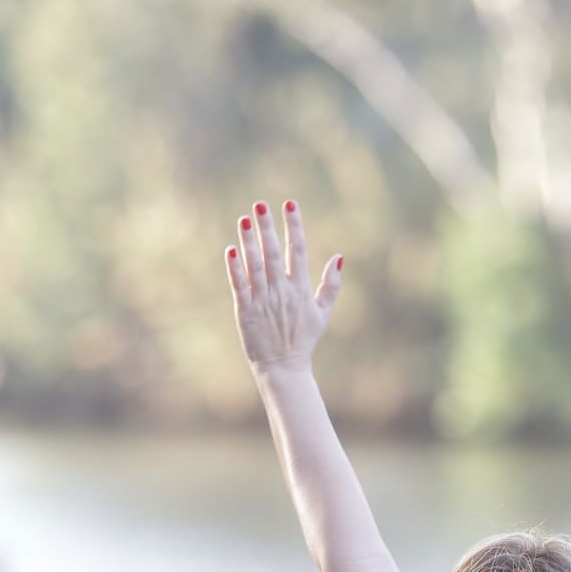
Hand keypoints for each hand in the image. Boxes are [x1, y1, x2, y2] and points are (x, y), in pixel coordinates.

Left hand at [223, 198, 342, 371]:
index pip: (298, 250)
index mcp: (301, 289)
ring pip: (255, 266)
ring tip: (245, 219)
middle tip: (260, 204)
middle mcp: (282, 292)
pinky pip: (239, 285)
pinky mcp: (245, 311)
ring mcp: (262, 301)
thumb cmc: (303, 339)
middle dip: (268, 227)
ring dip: (249, 242)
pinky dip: (235, 268)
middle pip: (274, 253)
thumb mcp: (323, 313)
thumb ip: (332, 284)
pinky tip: (231, 249)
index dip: (294, 225)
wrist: (284, 368)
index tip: (290, 203)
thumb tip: (339, 256)